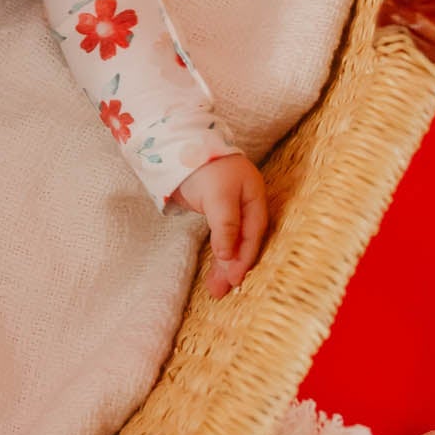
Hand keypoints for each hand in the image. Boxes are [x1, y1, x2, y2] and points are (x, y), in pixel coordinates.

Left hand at [173, 153, 269, 296]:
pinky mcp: (214, 210)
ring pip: (231, 242)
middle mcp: (245, 205)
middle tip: (221, 292)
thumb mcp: (218, 196)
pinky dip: (217, 253)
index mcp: (254, 198)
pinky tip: (215, 267)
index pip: (253, 235)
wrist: (179, 143)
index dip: (245, 258)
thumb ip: (226, 225)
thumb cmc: (204, 165)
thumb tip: (229, 257)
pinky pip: (220, 238)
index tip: (235, 280)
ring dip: (224, 264)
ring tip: (215, 289)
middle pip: (243, 242)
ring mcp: (230, 208)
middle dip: (234, 267)